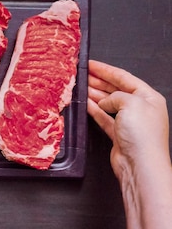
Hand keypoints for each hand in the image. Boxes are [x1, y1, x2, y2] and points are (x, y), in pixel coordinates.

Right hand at [87, 60, 168, 178]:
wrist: (140, 164)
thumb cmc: (142, 133)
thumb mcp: (130, 103)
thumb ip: (115, 95)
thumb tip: (104, 100)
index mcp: (148, 97)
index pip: (124, 78)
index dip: (106, 70)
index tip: (90, 64)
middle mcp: (140, 108)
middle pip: (116, 89)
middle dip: (99, 81)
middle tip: (83, 74)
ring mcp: (129, 122)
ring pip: (109, 103)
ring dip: (95, 94)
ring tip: (81, 86)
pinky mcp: (118, 134)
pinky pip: (104, 117)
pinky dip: (94, 109)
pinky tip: (85, 103)